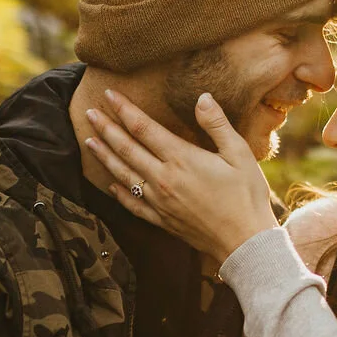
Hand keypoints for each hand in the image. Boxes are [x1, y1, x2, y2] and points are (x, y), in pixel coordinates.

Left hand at [84, 90, 279, 261]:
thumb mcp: (240, 153)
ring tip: (89, 141)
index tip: (109, 94)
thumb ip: (217, 124)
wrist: (245, 242)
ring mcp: (159, 202)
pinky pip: (132, 205)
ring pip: (123, 174)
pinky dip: (118, 193)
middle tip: (89, 113)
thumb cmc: (247, 196)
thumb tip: (202, 97)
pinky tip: (110, 185)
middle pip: (126, 149)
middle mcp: (163, 179)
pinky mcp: (162, 220)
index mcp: (181, 159)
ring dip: (105, 156)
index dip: (124, 110)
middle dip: (106, 128)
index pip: (143, 128)